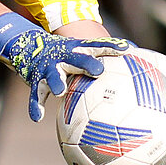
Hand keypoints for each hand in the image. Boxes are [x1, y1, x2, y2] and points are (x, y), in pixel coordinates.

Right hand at [0, 12, 133, 121]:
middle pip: (76, 60)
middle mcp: (63, 58)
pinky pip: (35, 96)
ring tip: (60, 91)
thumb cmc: (66, 54)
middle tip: (98, 70)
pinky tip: (37, 117)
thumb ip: (106, 54)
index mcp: (78, 50)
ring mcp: (48, 69)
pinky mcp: (36, 81)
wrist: (29, 46)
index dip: (111, 47)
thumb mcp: (83, 50)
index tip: (125, 50)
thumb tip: (136, 56)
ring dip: (57, 83)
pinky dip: (35, 106)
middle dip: (86, 64)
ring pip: (53, 76)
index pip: (97, 46)